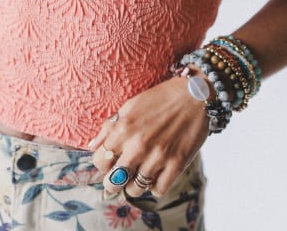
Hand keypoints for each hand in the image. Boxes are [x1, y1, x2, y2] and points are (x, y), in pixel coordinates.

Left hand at [89, 75, 209, 197]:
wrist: (194, 95)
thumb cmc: (159, 99)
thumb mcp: (129, 106)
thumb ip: (109, 127)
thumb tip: (92, 147)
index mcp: (123, 129)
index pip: (99, 162)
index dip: (102, 164)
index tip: (109, 162)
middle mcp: (138, 145)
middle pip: (114, 182)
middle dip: (114, 182)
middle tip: (120, 177)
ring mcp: (158, 157)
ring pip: (135, 189)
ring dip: (135, 184)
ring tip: (140, 174)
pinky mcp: (177, 165)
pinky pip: (158, 190)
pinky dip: (156, 186)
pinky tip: (157, 173)